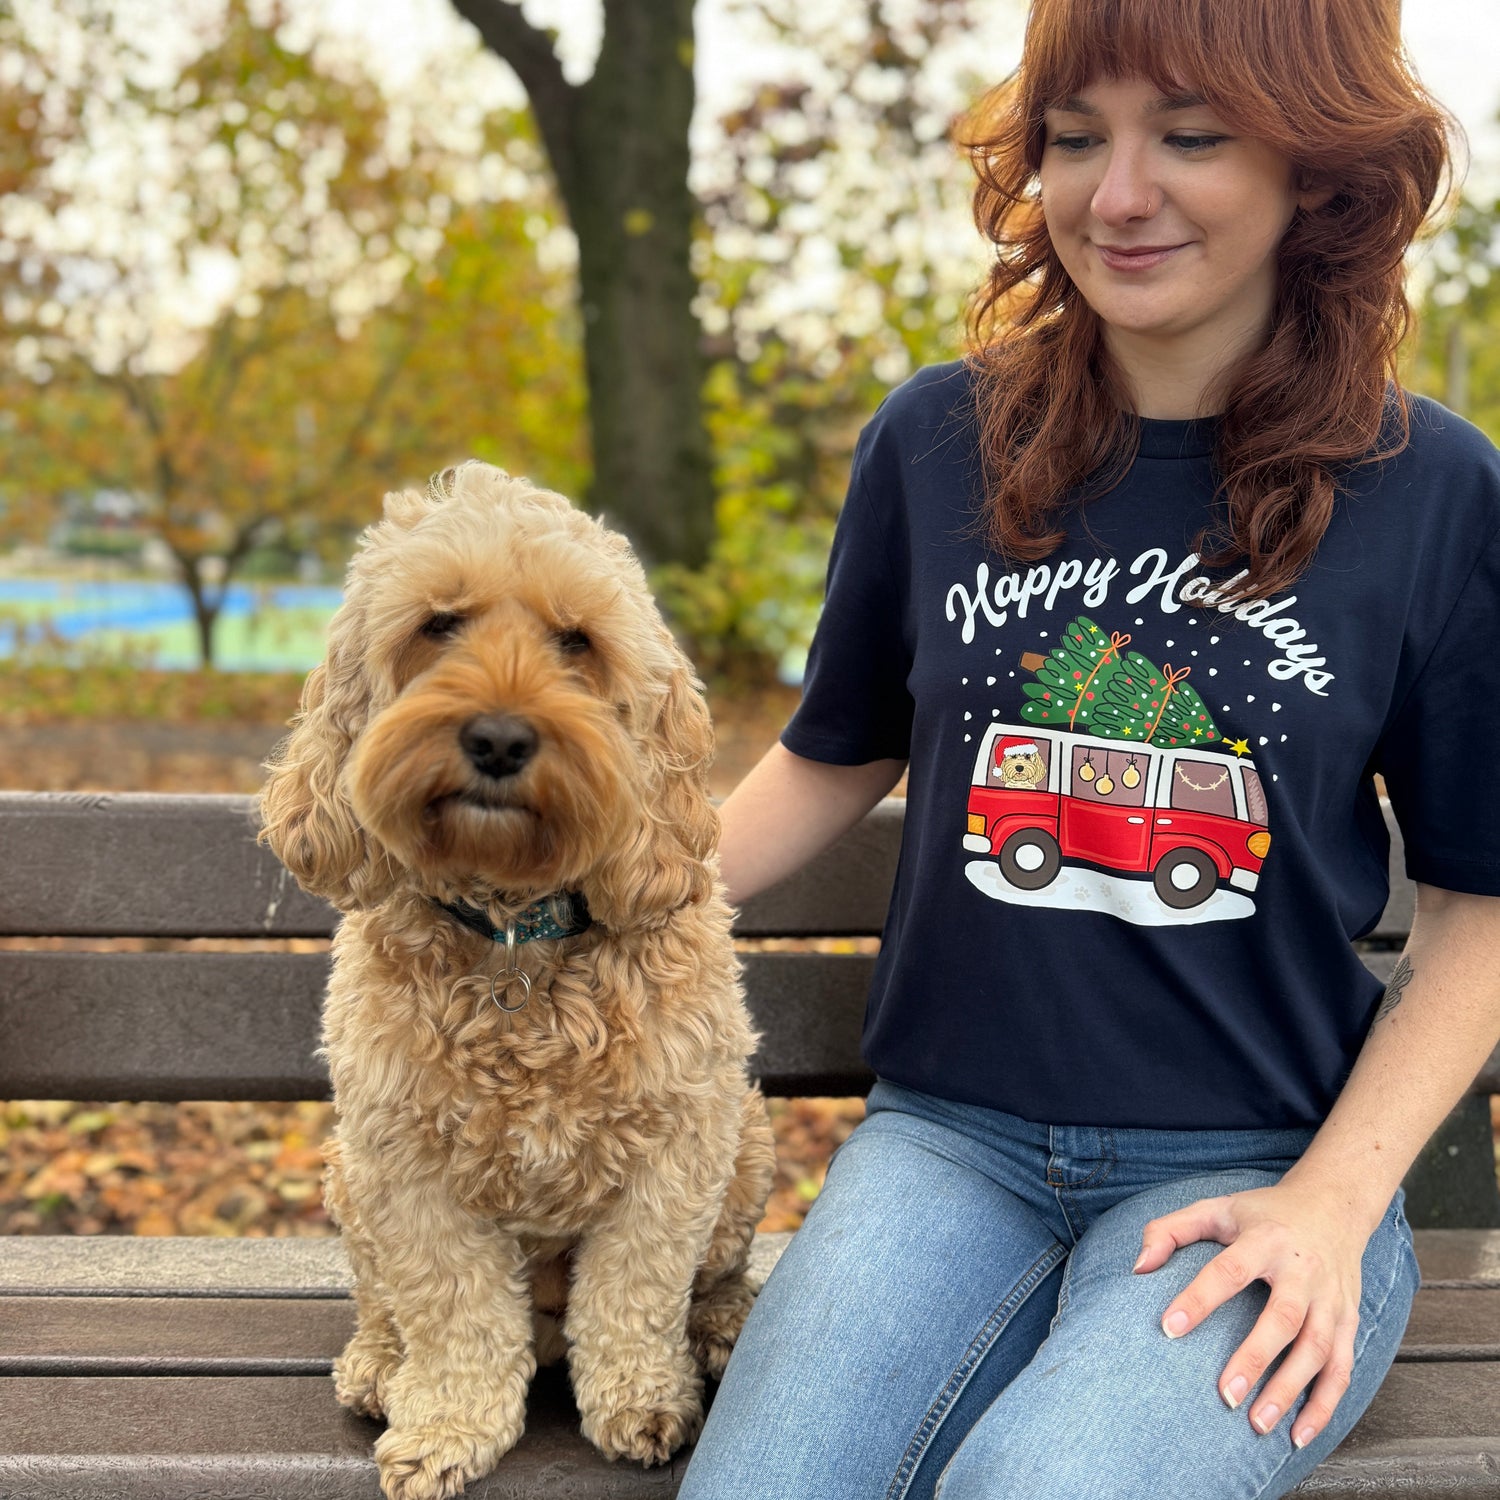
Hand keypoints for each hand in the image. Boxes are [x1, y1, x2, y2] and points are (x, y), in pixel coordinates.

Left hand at [1133, 1182, 1370, 1448]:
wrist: (1334, 1205)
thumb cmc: (1263, 1212)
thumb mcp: (1217, 1208)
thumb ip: (1170, 1229)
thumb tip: (1138, 1268)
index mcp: (1265, 1239)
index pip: (1228, 1270)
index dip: (1199, 1298)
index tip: (1168, 1329)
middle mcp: (1303, 1270)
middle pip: (1283, 1318)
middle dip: (1254, 1358)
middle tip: (1224, 1396)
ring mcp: (1331, 1299)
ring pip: (1318, 1350)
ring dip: (1290, 1390)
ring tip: (1258, 1425)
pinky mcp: (1349, 1321)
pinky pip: (1341, 1369)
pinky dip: (1324, 1405)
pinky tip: (1299, 1435)